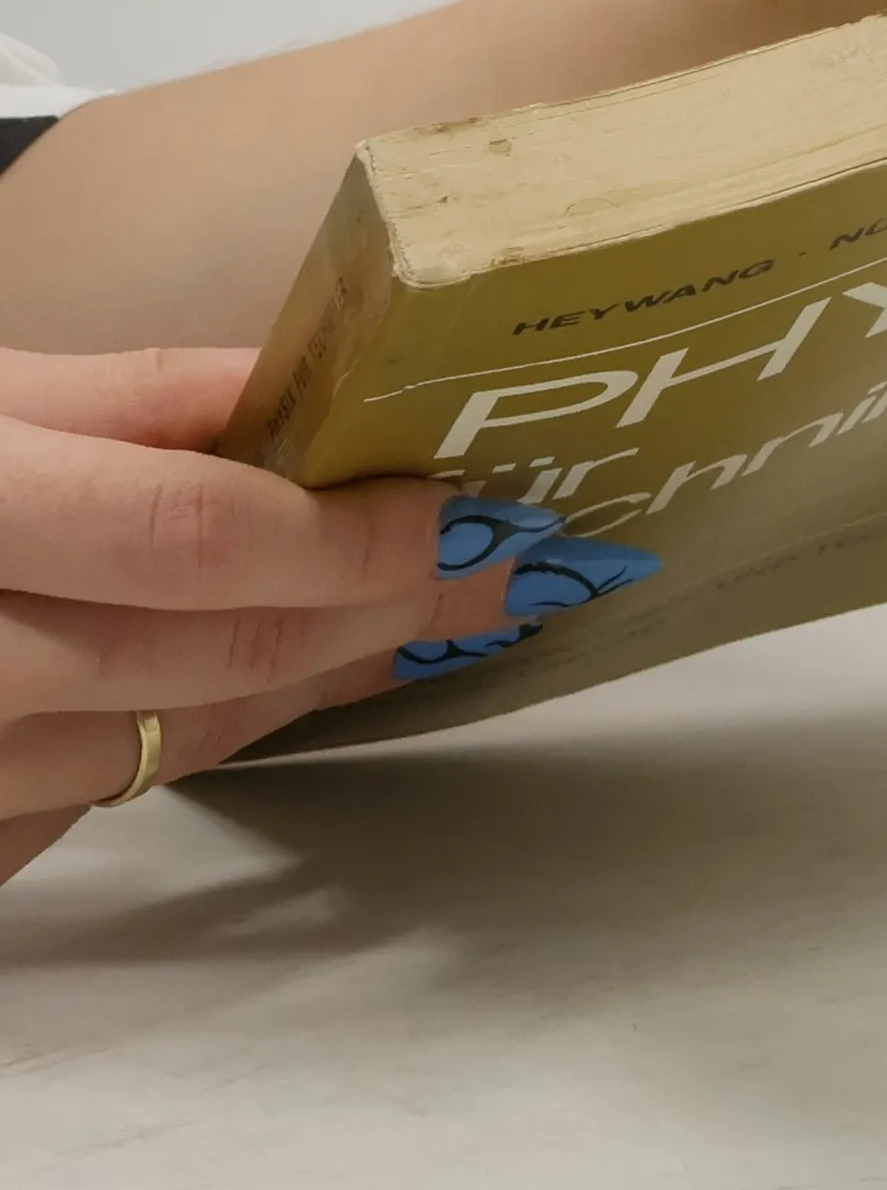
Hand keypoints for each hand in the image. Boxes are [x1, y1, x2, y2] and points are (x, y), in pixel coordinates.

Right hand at [0, 348, 652, 889]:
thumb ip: (137, 395)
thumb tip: (317, 393)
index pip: (190, 534)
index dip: (348, 532)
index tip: (458, 509)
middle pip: (205, 650)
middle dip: (372, 610)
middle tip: (485, 577)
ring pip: (168, 738)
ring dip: (312, 681)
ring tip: (414, 628)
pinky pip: (98, 797)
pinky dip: (210, 736)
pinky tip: (288, 686)